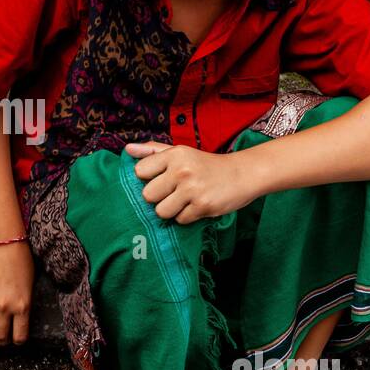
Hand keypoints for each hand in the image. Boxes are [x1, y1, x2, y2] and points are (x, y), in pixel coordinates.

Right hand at [0, 241, 33, 345]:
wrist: (5, 242)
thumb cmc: (22, 261)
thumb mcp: (30, 287)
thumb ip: (24, 305)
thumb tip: (18, 320)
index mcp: (22, 306)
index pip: (19, 336)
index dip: (16, 341)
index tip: (14, 340)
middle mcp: (4, 306)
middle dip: (0, 341)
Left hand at [125, 141, 261, 222]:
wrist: (242, 174)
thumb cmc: (206, 164)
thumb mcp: (181, 152)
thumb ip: (153, 151)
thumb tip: (127, 150)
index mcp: (174, 154)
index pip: (140, 171)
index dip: (148, 179)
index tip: (161, 178)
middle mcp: (181, 170)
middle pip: (147, 195)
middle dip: (158, 197)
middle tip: (174, 192)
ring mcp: (192, 189)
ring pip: (161, 211)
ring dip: (171, 210)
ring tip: (184, 201)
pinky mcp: (203, 206)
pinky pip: (180, 220)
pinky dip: (186, 216)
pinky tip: (196, 205)